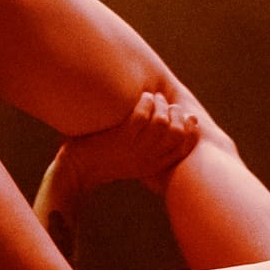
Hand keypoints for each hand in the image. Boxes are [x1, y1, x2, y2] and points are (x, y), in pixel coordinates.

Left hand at [51, 88, 204, 196]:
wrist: (77, 172)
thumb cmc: (103, 161)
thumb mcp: (133, 160)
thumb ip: (150, 148)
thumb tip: (166, 124)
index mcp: (155, 165)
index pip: (185, 147)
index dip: (192, 130)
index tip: (189, 116)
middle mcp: (148, 159)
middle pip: (177, 133)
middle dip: (176, 113)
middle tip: (166, 104)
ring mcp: (134, 149)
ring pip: (161, 122)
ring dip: (159, 105)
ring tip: (152, 97)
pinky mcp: (120, 140)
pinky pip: (140, 116)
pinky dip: (144, 103)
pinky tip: (141, 97)